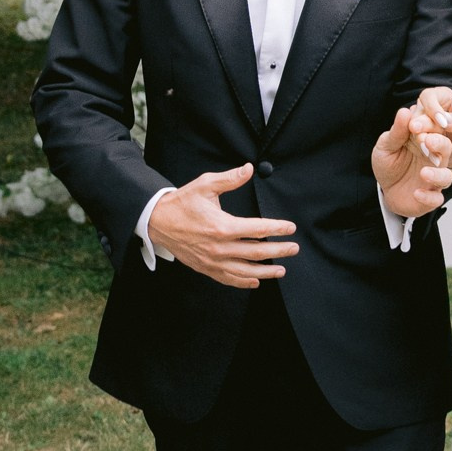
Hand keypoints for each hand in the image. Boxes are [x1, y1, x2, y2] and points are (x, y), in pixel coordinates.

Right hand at [145, 166, 298, 288]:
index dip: (276, 228)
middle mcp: (219, 247)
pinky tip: (255, 281)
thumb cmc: (182, 202)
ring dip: (265, 271)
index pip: (257, 229)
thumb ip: (230, 179)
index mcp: (222, 226)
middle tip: (294, 249)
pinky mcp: (205, 268)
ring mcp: (212, 260)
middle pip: (256, 252)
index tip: (290, 228)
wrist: (157, 221)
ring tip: (281, 270)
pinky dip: (243, 282)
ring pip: (245, 270)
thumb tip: (249, 169)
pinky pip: (228, 279)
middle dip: (278, 251)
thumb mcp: (205, 185)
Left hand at [373, 103, 451, 220]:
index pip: (433, 129)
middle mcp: (433, 158)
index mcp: (425, 141)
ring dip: (437, 174)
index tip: (416, 124)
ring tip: (424, 173)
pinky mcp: (430, 197)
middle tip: (428, 141)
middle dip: (440, 144)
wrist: (385, 189)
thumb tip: (404, 111)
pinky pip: (436, 198)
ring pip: (446, 176)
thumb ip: (397, 132)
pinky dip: (428, 197)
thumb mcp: (386, 145)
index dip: (428, 125)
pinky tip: (416, 193)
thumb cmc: (388, 163)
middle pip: (446, 148)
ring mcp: (433, 178)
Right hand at [410, 83, 451, 176]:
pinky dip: (424, 150)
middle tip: (425, 140)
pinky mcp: (416, 137)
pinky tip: (433, 157)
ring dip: (421, 142)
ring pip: (413, 130)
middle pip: (417, 114)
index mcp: (441, 96)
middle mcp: (426, 107)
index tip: (442, 124)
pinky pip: (413, 143)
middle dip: (422, 128)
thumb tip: (444, 121)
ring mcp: (419, 123)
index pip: (428, 97)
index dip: (433, 109)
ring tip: (431, 153)